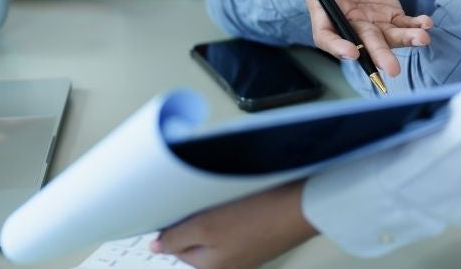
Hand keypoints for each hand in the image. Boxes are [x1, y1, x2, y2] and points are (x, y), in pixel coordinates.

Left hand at [152, 180, 315, 268]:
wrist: (305, 206)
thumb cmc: (260, 217)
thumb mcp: (206, 226)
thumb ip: (176, 238)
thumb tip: (156, 246)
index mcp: (211, 267)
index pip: (177, 245)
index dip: (178, 222)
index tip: (185, 205)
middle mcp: (229, 264)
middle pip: (199, 239)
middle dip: (200, 218)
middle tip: (210, 200)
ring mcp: (249, 252)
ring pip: (221, 230)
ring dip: (221, 213)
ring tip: (232, 199)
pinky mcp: (264, 238)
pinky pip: (242, 225)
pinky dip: (241, 212)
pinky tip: (250, 201)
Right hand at [303, 0, 432, 75]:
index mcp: (324, 8)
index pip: (326, 34)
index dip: (337, 46)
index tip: (352, 53)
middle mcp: (347, 20)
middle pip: (363, 42)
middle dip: (378, 54)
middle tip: (393, 69)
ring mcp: (370, 20)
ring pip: (387, 36)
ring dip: (405, 41)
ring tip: (422, 39)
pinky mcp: (388, 13)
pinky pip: (403, 23)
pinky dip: (415, 25)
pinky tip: (427, 23)